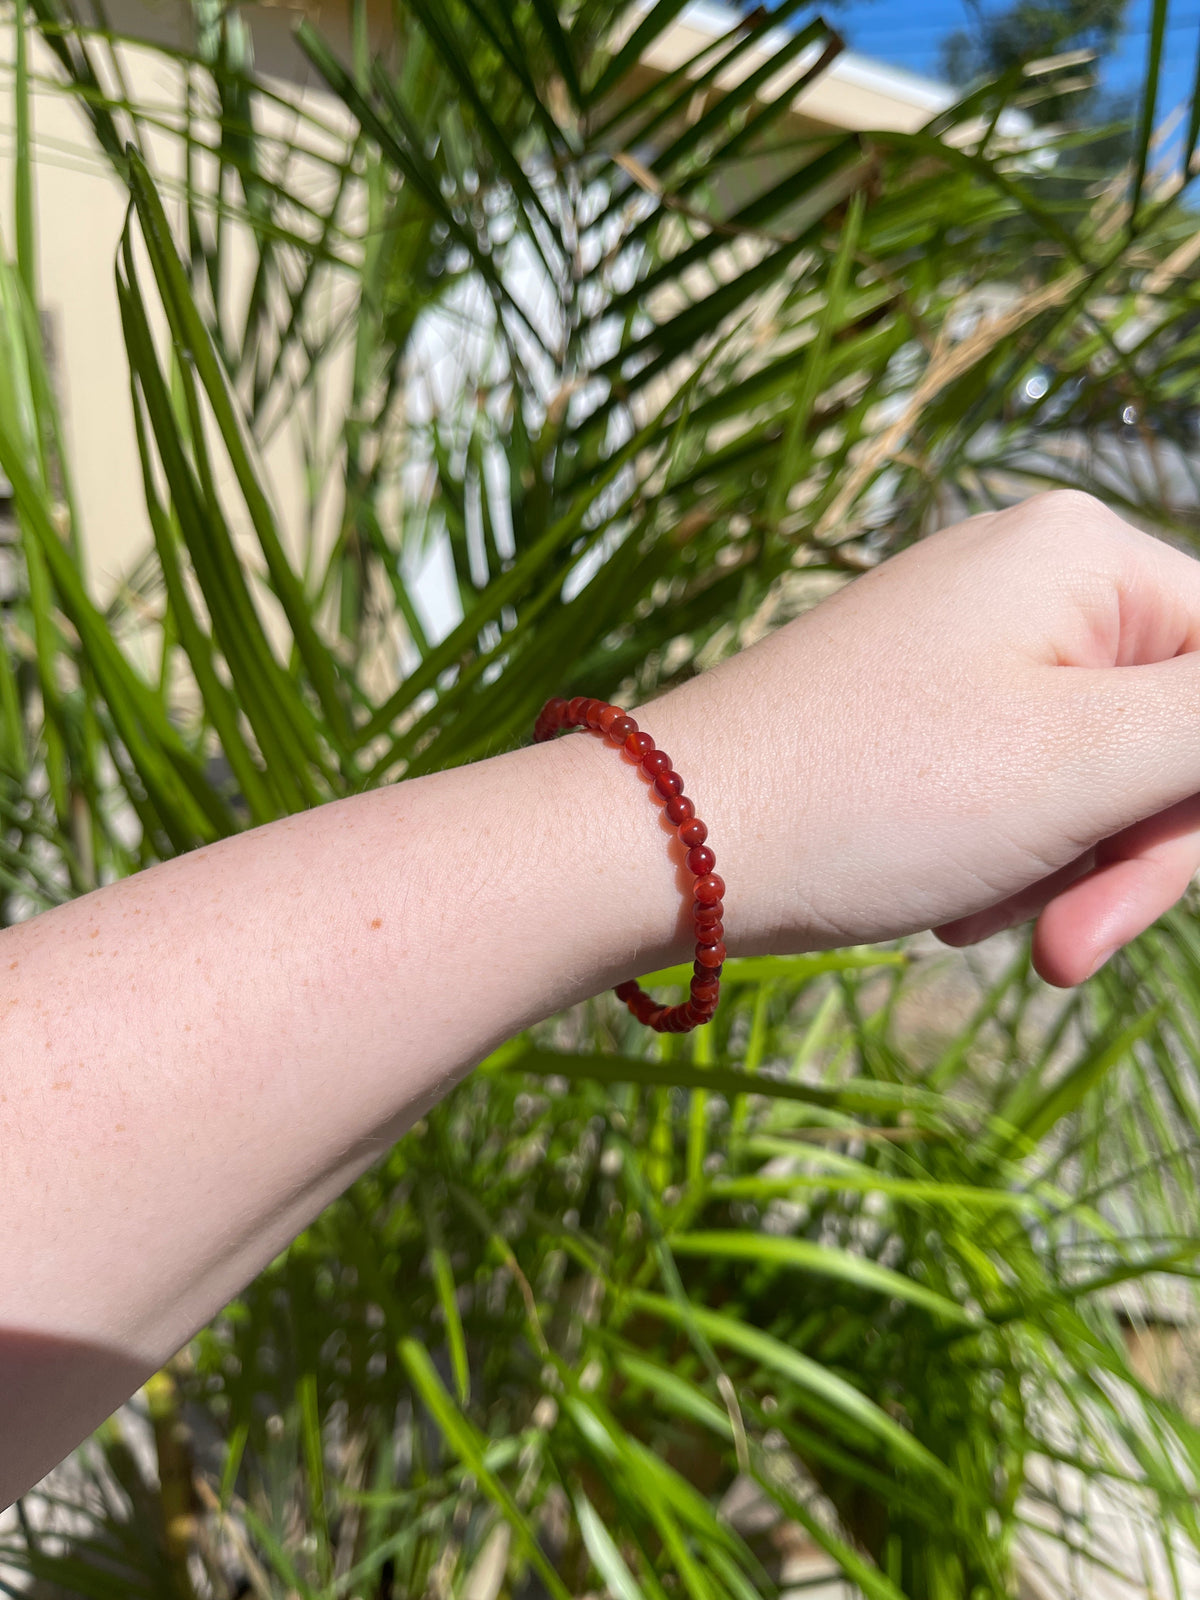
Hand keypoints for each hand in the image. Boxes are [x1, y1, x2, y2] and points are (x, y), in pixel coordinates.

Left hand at [641, 491, 1199, 985]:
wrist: (670, 842)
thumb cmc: (874, 793)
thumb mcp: (1092, 761)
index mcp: (1086, 557)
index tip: (1153, 881)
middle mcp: (1030, 581)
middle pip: (1170, 737)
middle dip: (1131, 860)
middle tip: (1066, 953)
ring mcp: (969, 647)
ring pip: (1095, 781)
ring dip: (1060, 871)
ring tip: (974, 913)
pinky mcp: (922, 714)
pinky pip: (1021, 793)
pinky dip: (1001, 861)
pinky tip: (940, 901)